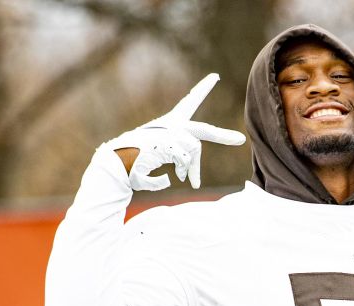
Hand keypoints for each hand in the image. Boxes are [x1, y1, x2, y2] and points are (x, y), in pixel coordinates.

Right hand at [104, 73, 245, 190]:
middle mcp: (169, 125)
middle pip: (202, 130)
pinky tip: (177, 176)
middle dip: (221, 136)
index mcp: (166, 126)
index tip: (214, 78)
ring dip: (193, 168)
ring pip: (194, 150)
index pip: (187, 104)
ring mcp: (169, 133)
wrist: (113, 167)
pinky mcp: (169, 142)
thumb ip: (167, 168)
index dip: (201, 90)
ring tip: (186, 179)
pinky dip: (186, 170)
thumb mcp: (153, 165)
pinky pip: (187, 158)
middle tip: (240, 140)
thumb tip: (174, 179)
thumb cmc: (130, 168)